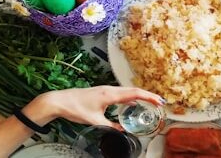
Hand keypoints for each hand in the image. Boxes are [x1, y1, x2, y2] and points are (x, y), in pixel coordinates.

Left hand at [35, 86, 164, 129]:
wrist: (60, 100)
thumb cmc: (75, 108)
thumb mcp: (94, 121)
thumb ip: (110, 126)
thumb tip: (121, 130)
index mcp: (110, 94)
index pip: (135, 94)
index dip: (149, 97)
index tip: (159, 101)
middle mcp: (110, 89)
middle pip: (134, 90)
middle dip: (148, 96)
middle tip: (160, 102)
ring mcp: (106, 90)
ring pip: (128, 91)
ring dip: (140, 96)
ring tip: (150, 102)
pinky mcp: (103, 92)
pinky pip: (121, 93)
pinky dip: (131, 97)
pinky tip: (131, 104)